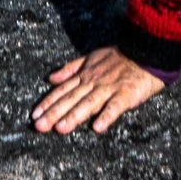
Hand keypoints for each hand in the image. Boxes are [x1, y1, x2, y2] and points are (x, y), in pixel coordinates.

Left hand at [33, 44, 167, 134]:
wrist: (146, 50)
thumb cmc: (119, 56)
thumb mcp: (91, 57)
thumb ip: (71, 68)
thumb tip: (51, 78)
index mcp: (85, 75)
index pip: (63, 90)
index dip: (48, 102)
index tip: (34, 115)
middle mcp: (94, 82)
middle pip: (71, 99)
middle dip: (54, 113)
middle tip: (39, 127)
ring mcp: (109, 88)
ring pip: (89, 103)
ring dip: (74, 116)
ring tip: (61, 129)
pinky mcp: (126, 94)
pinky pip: (115, 107)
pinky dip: (106, 116)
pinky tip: (97, 128)